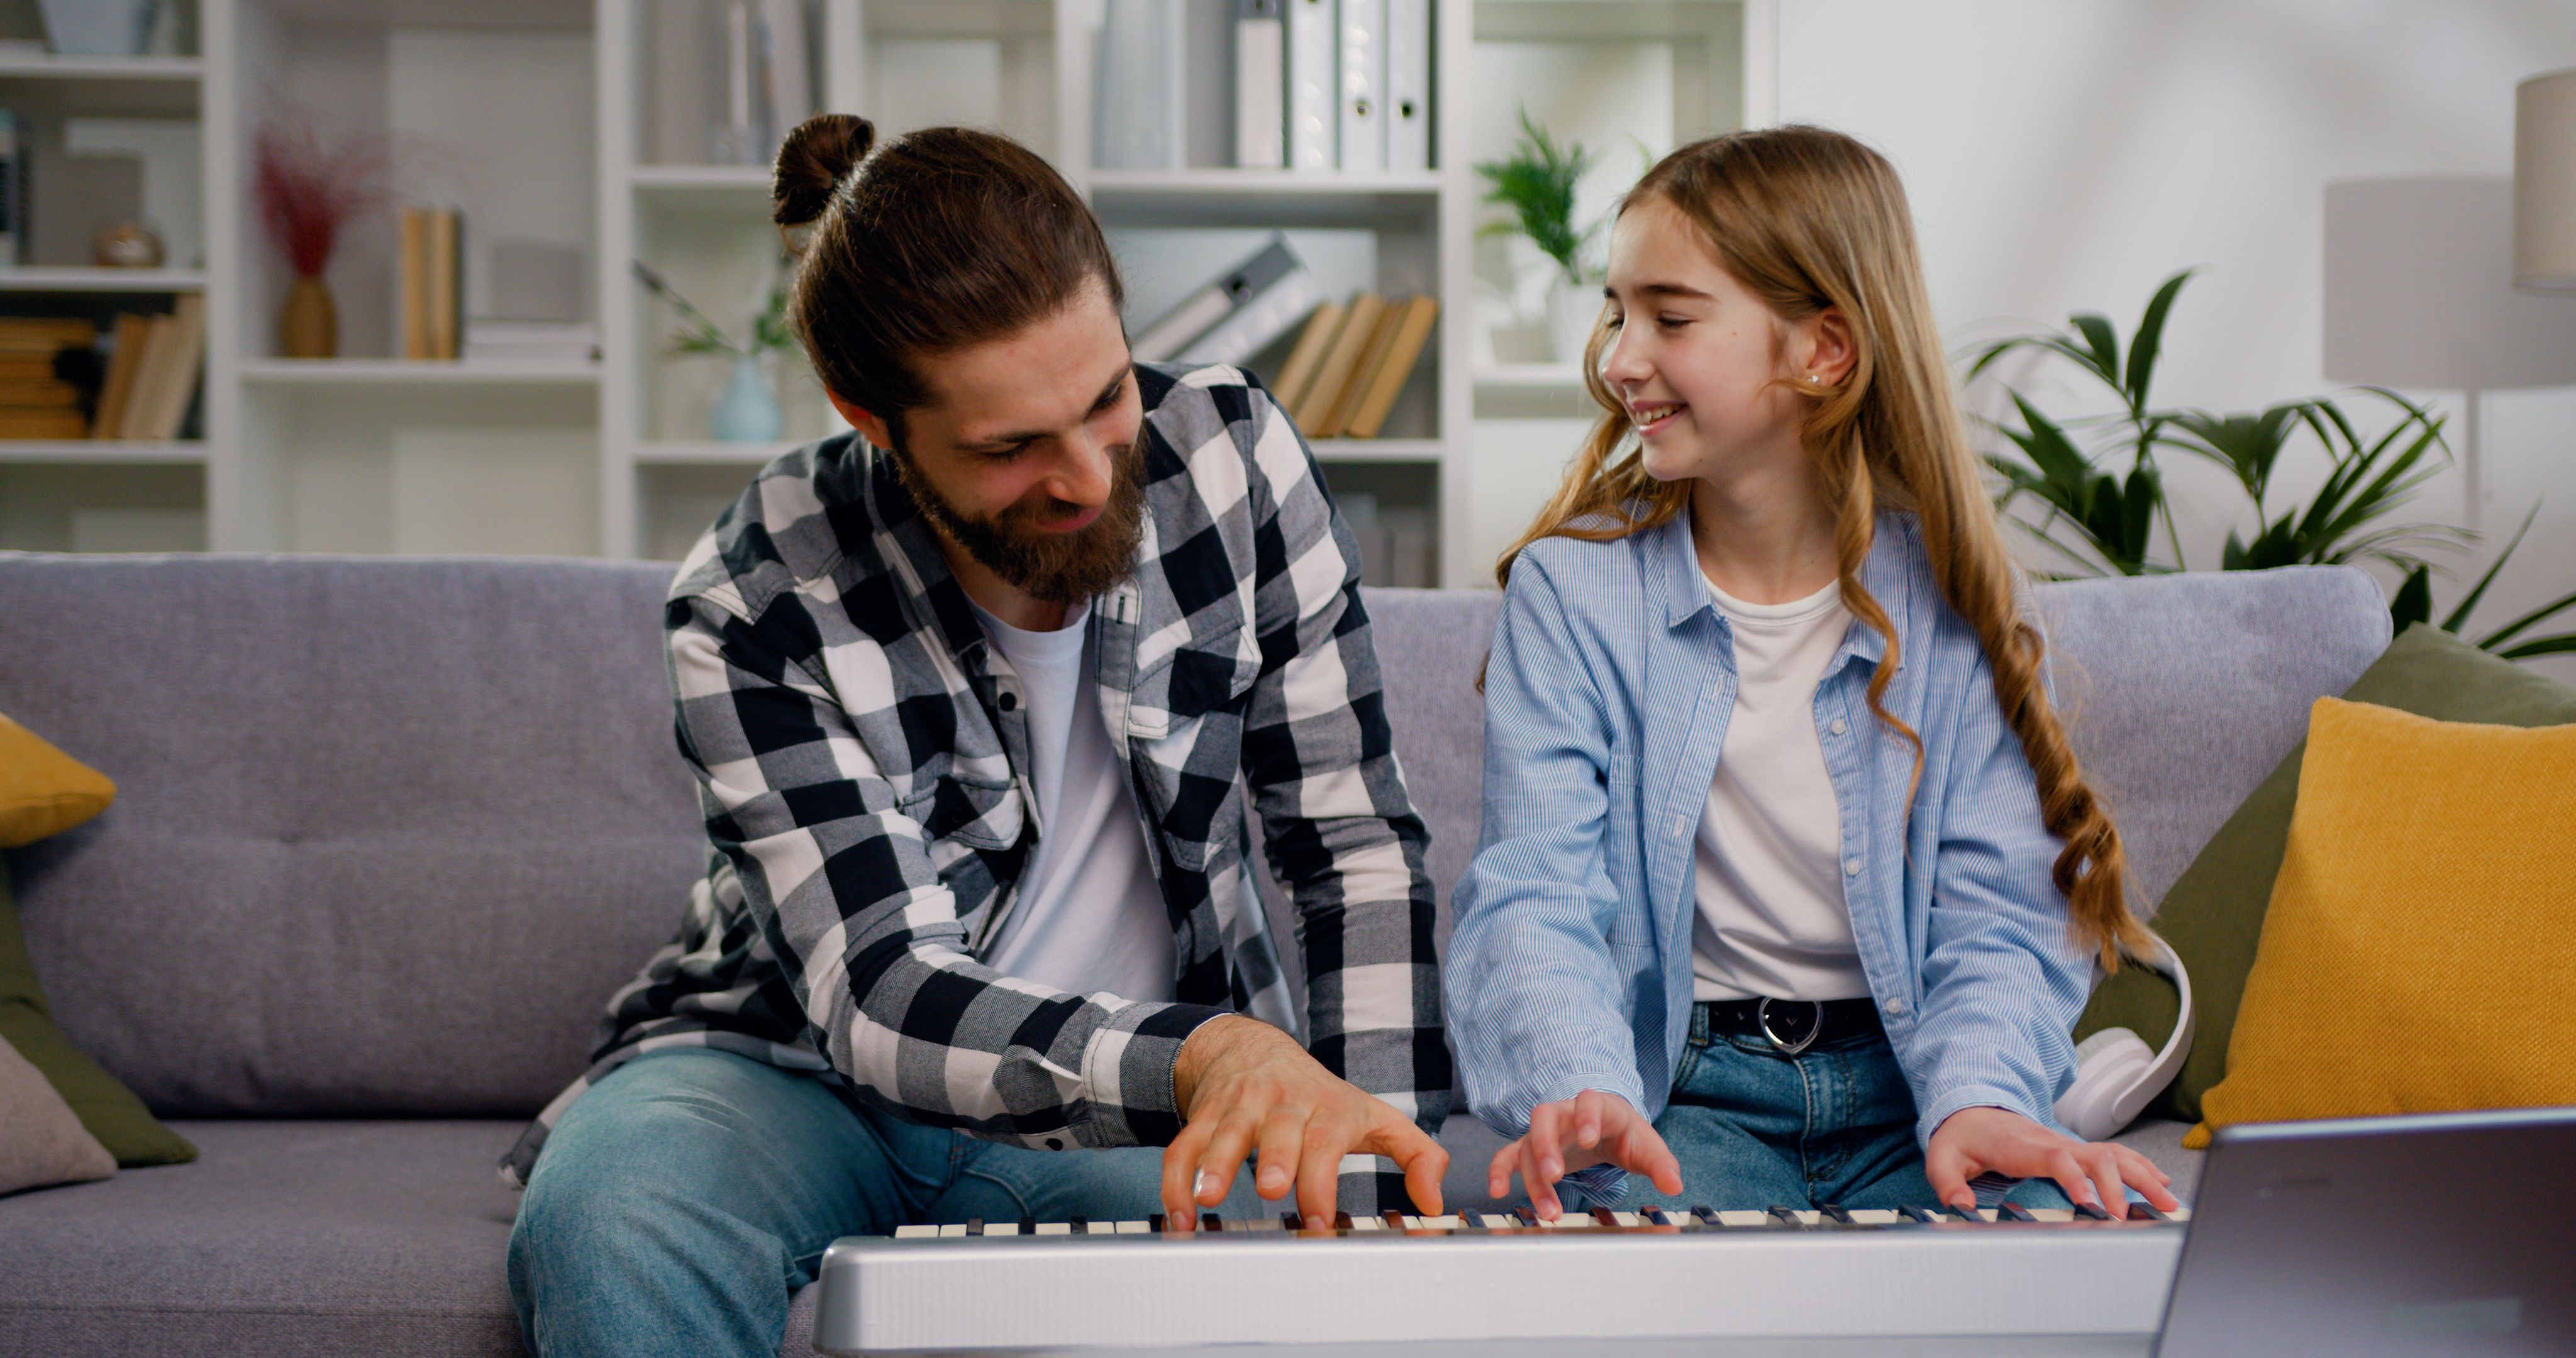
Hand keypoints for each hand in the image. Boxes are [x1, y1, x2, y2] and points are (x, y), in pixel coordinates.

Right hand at [1163, 1015, 1446, 1231]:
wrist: (1252, 1048)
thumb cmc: (1320, 1097)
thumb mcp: (1372, 1116)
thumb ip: (1416, 1154)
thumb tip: (1435, 1201)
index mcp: (1328, 1107)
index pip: (1326, 1140)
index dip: (1323, 1179)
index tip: (1320, 1220)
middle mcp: (1282, 1103)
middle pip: (1278, 1128)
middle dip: (1272, 1157)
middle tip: (1270, 1188)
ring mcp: (1239, 1106)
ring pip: (1223, 1132)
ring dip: (1214, 1165)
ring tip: (1207, 1199)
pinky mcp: (1204, 1114)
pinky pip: (1184, 1145)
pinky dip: (1176, 1180)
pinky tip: (1180, 1216)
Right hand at [1487, 1089, 1681, 1220]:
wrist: (1608, 1129)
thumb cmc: (1626, 1135)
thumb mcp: (1647, 1148)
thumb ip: (1661, 1165)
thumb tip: (1674, 1184)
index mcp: (1598, 1106)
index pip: (1589, 1102)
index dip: (1586, 1117)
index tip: (1588, 1139)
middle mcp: (1565, 1113)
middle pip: (1545, 1118)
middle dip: (1547, 1147)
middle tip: (1555, 1176)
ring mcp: (1545, 1130)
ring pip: (1528, 1144)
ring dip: (1533, 1177)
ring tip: (1549, 1211)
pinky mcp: (1532, 1148)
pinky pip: (1509, 1154)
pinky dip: (1500, 1169)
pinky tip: (1497, 1190)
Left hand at [1926, 1106, 2181, 1218]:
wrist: (1972, 1109)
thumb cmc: (1961, 1137)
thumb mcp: (1943, 1157)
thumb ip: (1947, 1181)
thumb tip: (1960, 1205)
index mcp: (2021, 1146)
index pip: (2055, 1158)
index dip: (2075, 1178)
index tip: (2090, 1204)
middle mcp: (2052, 1142)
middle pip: (2097, 1156)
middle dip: (2121, 1186)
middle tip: (2131, 1218)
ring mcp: (2068, 1143)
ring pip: (2115, 1154)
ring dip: (2144, 1177)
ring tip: (2168, 1202)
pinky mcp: (2077, 1148)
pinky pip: (2116, 1154)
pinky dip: (2142, 1167)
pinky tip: (2161, 1182)